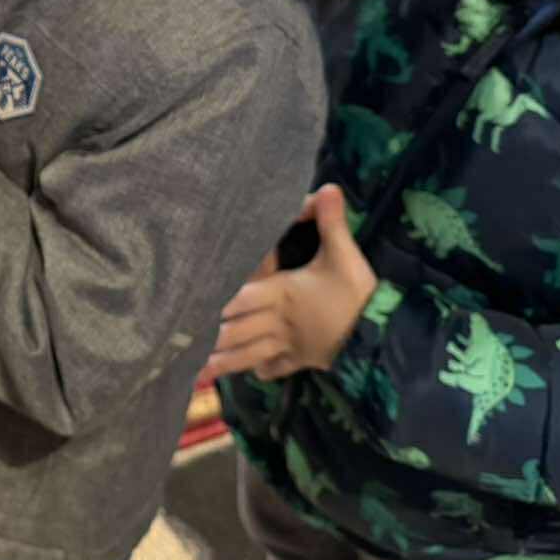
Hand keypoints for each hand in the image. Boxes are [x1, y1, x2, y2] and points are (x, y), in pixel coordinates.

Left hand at [204, 186, 377, 380]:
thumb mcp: (347, 257)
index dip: (213, 300)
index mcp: (281, 294)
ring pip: (246, 354)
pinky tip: (246, 372)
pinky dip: (258, 370)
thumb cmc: (359, 297)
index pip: (239, 296)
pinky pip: (273, 369)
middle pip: (233, 329)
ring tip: (193, 369)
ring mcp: (286, 346)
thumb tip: (328, 187)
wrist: (384, 340)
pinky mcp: (300, 361)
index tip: (186, 300)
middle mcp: (276, 322)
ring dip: (220, 361)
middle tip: (174, 338)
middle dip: (206, 335)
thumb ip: (332, 223)